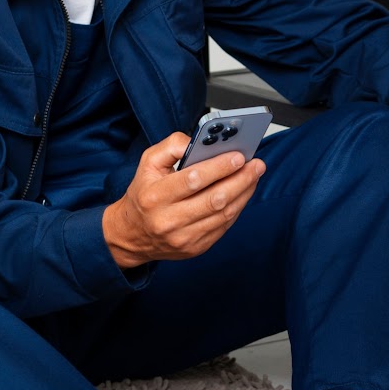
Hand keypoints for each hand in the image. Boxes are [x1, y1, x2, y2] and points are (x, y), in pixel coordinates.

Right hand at [102, 132, 263, 268]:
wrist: (132, 234)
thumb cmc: (144, 193)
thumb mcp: (148, 163)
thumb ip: (172, 146)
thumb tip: (199, 141)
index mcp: (155, 196)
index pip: (192, 180)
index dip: (219, 167)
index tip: (239, 156)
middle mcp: (168, 220)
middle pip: (214, 199)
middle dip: (240, 179)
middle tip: (256, 165)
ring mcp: (183, 238)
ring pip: (223, 214)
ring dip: (244, 193)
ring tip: (254, 175)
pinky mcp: (196, 248)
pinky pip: (223, 226)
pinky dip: (237, 207)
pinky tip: (243, 193)